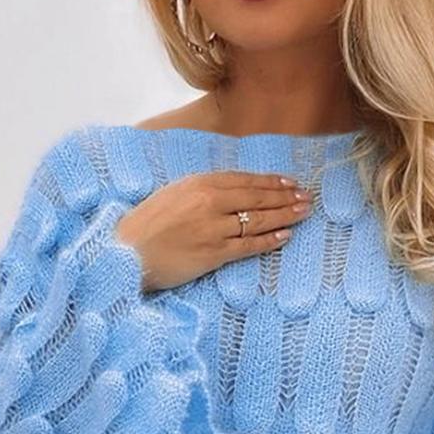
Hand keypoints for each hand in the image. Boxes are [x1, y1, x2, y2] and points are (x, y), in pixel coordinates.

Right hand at [114, 170, 313, 292]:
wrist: (127, 253)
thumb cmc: (145, 226)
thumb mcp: (171, 195)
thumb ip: (199, 191)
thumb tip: (227, 191)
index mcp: (198, 183)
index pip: (244, 180)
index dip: (270, 181)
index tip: (288, 182)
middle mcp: (209, 202)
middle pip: (256, 197)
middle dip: (285, 196)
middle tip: (306, 197)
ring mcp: (214, 228)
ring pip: (258, 219)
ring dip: (284, 215)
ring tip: (303, 212)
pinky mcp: (214, 253)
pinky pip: (249, 245)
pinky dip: (269, 240)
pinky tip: (285, 235)